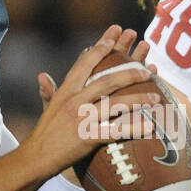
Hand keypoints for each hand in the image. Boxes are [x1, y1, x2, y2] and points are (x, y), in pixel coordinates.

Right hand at [29, 26, 158, 174]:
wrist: (35, 158)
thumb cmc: (44, 134)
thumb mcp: (46, 108)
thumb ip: (48, 91)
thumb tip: (42, 75)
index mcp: (65, 91)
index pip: (85, 63)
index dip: (101, 47)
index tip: (115, 32)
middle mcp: (73, 101)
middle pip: (106, 81)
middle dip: (129, 73)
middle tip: (147, 70)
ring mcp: (81, 119)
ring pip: (115, 104)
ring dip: (138, 99)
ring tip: (156, 97)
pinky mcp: (87, 138)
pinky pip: (115, 131)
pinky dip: (133, 128)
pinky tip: (150, 126)